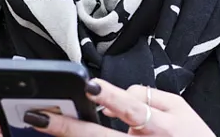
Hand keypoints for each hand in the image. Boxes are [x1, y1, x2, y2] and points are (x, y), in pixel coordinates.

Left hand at [22, 79, 212, 135]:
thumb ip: (148, 96)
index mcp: (162, 126)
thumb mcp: (181, 109)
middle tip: (38, 117)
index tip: (89, 88)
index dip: (109, 97)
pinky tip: (69, 135)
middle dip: (67, 127)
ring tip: (44, 125)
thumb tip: (115, 95)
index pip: (130, 107)